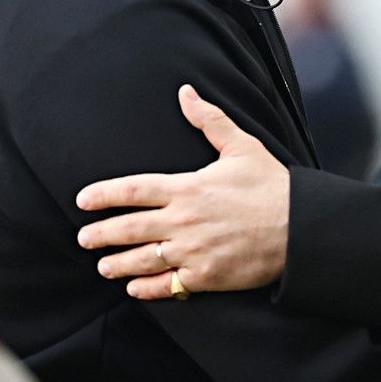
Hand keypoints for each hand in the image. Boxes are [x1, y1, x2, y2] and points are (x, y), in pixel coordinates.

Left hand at [75, 85, 289, 298]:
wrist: (298, 227)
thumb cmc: (270, 185)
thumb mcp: (241, 146)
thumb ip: (209, 120)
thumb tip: (185, 93)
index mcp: (188, 188)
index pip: (134, 190)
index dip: (105, 195)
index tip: (83, 200)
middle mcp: (184, 221)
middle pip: (130, 228)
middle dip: (102, 234)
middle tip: (83, 239)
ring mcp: (192, 251)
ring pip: (143, 260)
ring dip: (118, 263)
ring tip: (103, 266)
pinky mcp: (205, 276)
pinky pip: (167, 286)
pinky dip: (146, 288)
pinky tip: (134, 288)